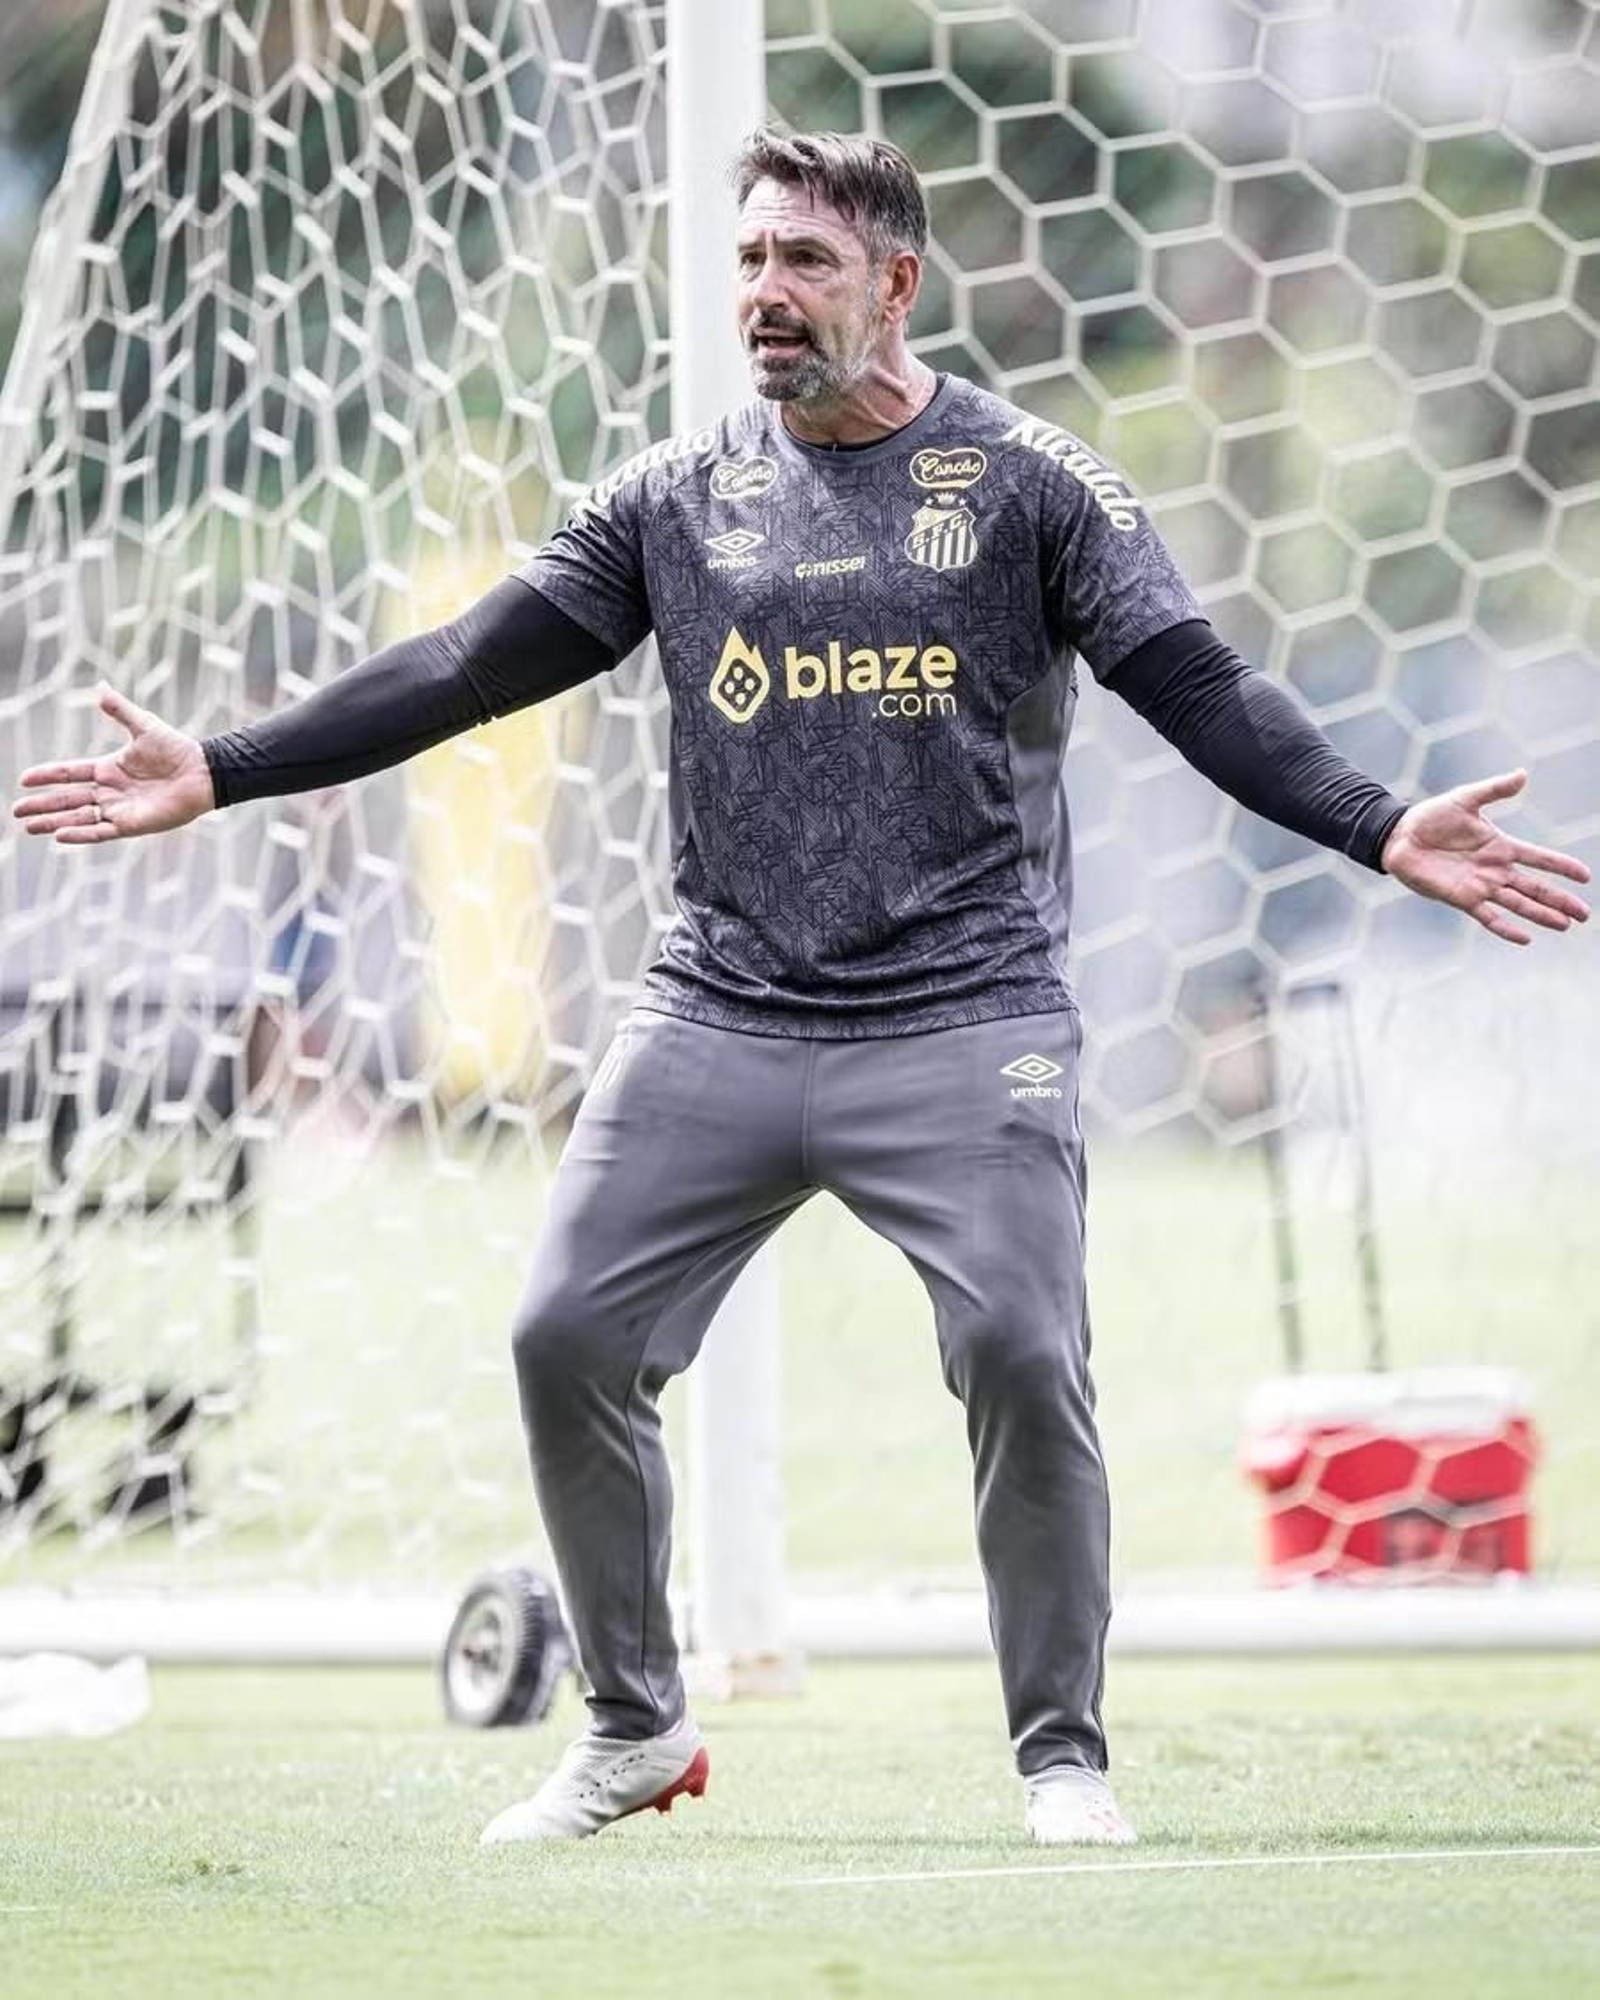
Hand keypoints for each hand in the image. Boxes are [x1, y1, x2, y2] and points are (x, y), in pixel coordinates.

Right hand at [10, 681, 215, 843]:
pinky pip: (101, 831)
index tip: (24, 779)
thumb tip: (100, 687)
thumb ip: (119, 710)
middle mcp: (109, 791)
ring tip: (29, 826)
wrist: (202, 771)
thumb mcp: (143, 725)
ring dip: (53, 821)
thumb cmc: (176, 749)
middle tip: (16, 810)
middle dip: (42, 805)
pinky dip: (80, 834)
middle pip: (67, 799)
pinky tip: (59, 835)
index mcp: (108, 769)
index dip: (47, 776)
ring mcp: (119, 809)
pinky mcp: (131, 824)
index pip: (69, 773)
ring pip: (78, 818)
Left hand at [1380, 770, 1589, 945]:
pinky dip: (1506, 928)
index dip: (1561, 866)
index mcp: (1500, 846)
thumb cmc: (1431, 817)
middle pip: (1535, 887)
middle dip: (1560, 900)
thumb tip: (1523, 774)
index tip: (1585, 876)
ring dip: (1541, 915)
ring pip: (1518, 904)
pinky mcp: (1461, 898)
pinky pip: (1488, 917)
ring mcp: (1480, 886)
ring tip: (1565, 925)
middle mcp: (1495, 869)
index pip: (1539, 858)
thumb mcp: (1466, 798)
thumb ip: (1495, 790)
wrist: (1399, 836)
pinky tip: (1526, 939)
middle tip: (1584, 914)